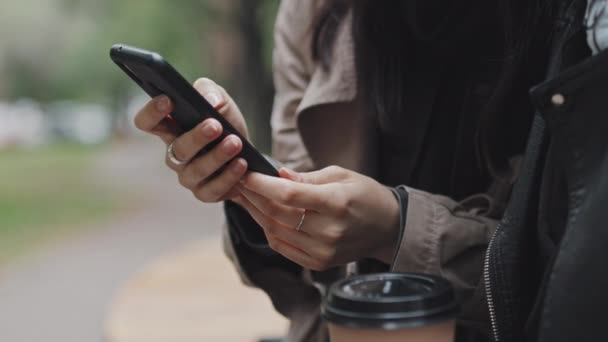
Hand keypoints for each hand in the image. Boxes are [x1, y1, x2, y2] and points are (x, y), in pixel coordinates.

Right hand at [134, 78, 248, 201]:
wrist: (248, 151)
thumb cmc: (225, 122)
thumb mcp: (220, 100)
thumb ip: (210, 91)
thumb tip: (211, 101)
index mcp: (170, 128)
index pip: (147, 122)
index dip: (152, 112)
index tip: (168, 100)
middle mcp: (174, 153)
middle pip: (177, 148)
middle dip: (196, 137)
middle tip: (215, 125)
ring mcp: (188, 176)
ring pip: (195, 170)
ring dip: (217, 156)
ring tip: (235, 143)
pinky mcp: (205, 192)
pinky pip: (213, 189)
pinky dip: (229, 176)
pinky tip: (241, 163)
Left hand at [233, 166, 400, 270]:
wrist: (388, 227)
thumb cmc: (365, 194)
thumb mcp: (341, 175)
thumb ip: (307, 178)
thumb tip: (278, 175)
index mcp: (336, 203)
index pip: (288, 195)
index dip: (262, 185)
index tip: (246, 173)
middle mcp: (328, 231)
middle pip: (277, 214)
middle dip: (252, 197)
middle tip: (237, 182)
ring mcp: (323, 251)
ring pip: (275, 231)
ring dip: (255, 213)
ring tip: (244, 197)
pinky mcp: (318, 263)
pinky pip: (282, 247)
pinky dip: (268, 230)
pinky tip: (261, 216)